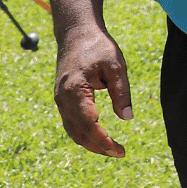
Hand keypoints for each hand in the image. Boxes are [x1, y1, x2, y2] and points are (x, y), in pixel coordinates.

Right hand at [53, 26, 133, 157]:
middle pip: (78, 132)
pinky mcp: (62, 99)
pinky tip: (98, 137)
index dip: (103, 139)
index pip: (89, 123)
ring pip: (72, 131)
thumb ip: (121, 92)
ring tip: (112, 150)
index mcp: (75, 90)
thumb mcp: (116, 65)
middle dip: (98, 146)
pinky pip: (70, 123)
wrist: (76, 34)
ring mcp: (59, 100)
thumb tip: (127, 118)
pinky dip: (83, 134)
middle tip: (120, 153)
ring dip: (90, 143)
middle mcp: (63, 99)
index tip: (119, 149)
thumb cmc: (98, 48)